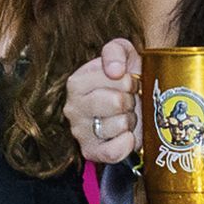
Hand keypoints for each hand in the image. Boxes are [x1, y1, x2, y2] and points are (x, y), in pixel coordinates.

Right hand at [66, 38, 143, 165]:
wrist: (131, 106)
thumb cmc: (124, 80)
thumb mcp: (122, 54)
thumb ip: (115, 51)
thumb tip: (114, 70)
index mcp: (76, 82)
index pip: (116, 79)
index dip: (130, 81)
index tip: (127, 83)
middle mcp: (73, 108)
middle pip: (118, 102)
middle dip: (130, 101)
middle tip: (126, 102)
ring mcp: (80, 132)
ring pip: (121, 125)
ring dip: (130, 121)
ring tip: (124, 116)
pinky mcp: (90, 152)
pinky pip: (113, 151)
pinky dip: (126, 144)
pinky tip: (126, 135)